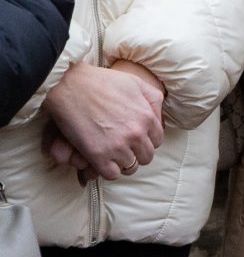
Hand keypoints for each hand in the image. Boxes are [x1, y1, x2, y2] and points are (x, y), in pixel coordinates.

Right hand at [42, 59, 165, 182]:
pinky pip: (112, 174)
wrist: (70, 85)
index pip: (157, 142)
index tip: (134, 139)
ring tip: (112, 155)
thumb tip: (159, 118)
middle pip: (146, 157)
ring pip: (130, 167)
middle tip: (123, 149)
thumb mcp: (137, 83)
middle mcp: (136, 134)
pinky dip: (109, 170)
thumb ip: (153, 100)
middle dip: (136, 153)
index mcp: (147, 118)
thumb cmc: (102, 82)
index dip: (145, 141)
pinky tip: (102, 161)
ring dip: (122, 163)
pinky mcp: (98, 154)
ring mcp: (118, 146)